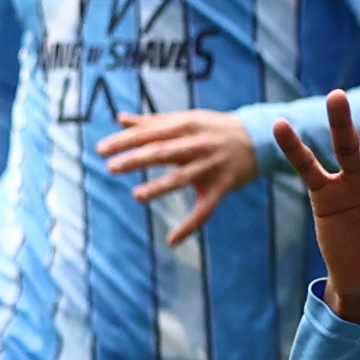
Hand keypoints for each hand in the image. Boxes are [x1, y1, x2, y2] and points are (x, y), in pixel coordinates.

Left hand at [98, 106, 261, 245]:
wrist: (258, 139)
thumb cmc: (215, 129)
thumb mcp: (187, 119)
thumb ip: (153, 122)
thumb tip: (120, 119)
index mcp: (186, 125)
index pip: (150, 133)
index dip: (125, 140)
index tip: (101, 149)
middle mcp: (199, 144)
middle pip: (164, 152)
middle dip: (137, 159)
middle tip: (111, 167)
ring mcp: (212, 166)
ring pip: (183, 178)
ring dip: (160, 187)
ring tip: (136, 195)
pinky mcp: (223, 186)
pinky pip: (205, 209)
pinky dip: (190, 226)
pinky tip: (171, 240)